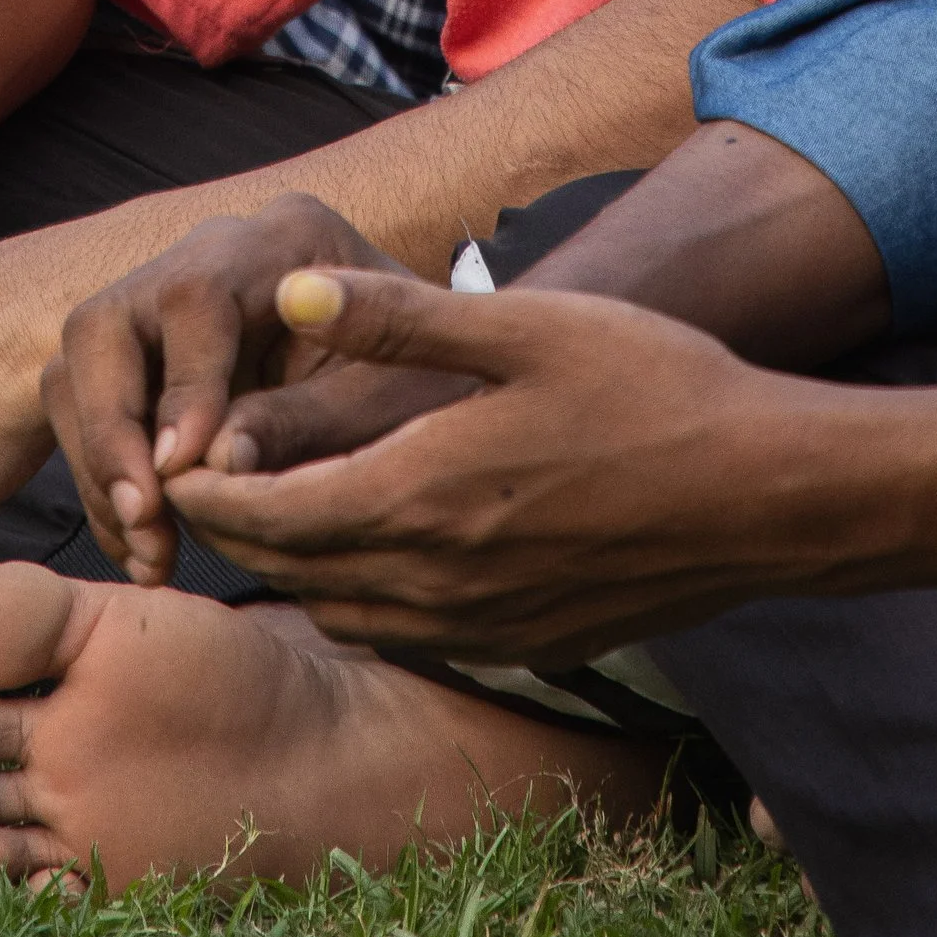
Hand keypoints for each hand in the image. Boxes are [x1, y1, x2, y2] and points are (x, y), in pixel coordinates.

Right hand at [43, 195, 465, 583]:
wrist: (431, 389)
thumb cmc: (426, 393)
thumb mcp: (393, 408)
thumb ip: (310, 423)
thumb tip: (209, 464)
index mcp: (286, 238)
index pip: (195, 297)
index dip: (181, 387)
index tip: (183, 474)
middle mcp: (209, 252)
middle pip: (106, 321)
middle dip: (112, 433)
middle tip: (148, 524)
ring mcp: (164, 298)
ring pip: (79, 367)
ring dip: (102, 469)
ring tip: (151, 553)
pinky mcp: (143, 354)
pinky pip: (84, 407)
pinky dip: (105, 481)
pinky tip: (144, 544)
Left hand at [164, 265, 848, 663]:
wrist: (766, 494)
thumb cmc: (651, 387)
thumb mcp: (522, 326)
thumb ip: (398, 317)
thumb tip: (290, 293)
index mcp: (424, 494)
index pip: (272, 516)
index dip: (210, 491)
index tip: (170, 461)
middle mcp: (441, 578)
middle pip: (296, 572)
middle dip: (238, 532)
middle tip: (198, 487)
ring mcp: (486, 624)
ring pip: (348, 613)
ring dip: (297, 571)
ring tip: (274, 517)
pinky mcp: (527, 644)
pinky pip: (409, 637)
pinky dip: (363, 601)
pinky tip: (374, 557)